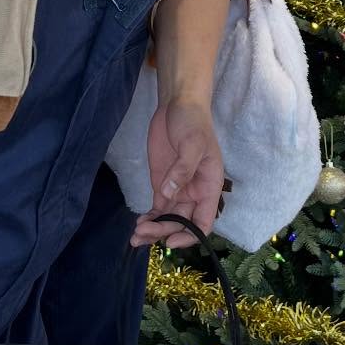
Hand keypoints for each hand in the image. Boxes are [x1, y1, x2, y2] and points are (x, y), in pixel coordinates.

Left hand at [130, 99, 224, 246]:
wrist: (177, 105)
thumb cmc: (193, 122)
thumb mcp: (192, 143)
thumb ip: (182, 170)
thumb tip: (168, 195)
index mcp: (209, 187)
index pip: (204, 221)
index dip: (190, 235)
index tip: (171, 240)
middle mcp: (195, 194)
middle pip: (181, 224)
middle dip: (163, 232)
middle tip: (141, 233)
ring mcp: (177, 190)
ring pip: (168, 219)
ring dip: (154, 230)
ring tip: (135, 237)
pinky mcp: (162, 184)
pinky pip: (157, 209)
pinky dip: (149, 219)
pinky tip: (138, 225)